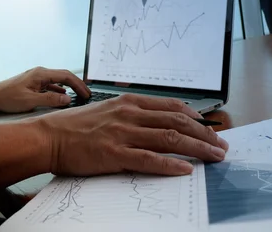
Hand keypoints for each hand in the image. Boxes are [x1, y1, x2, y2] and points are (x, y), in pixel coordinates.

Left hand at [0, 67, 90, 112]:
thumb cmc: (7, 98)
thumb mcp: (30, 101)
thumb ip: (50, 100)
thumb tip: (68, 99)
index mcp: (41, 74)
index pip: (66, 76)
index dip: (78, 85)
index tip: (86, 94)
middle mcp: (40, 73)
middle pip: (64, 76)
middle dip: (77, 86)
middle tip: (86, 96)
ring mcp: (36, 78)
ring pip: (58, 81)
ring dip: (69, 89)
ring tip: (78, 97)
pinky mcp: (33, 84)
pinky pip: (51, 86)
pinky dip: (59, 91)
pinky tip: (62, 98)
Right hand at [35, 94, 229, 175]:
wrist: (50, 136)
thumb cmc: (77, 126)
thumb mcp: (108, 110)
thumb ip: (132, 114)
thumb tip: (157, 123)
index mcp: (130, 102)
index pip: (173, 106)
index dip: (196, 117)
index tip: (210, 128)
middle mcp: (130, 114)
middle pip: (178, 122)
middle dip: (204, 134)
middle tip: (221, 146)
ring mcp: (123, 133)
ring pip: (170, 138)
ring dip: (197, 148)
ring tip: (215, 157)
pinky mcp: (114, 154)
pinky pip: (149, 159)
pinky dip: (171, 165)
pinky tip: (186, 170)